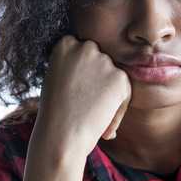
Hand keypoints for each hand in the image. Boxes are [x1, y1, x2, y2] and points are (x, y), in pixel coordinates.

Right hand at [23, 36, 131, 180]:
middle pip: (100, 59)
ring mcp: (103, 61)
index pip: (82, 50)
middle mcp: (85, 47)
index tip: (74, 90)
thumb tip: (99, 67)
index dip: (81, 71)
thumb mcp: (57, 79)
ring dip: (108, 93)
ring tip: (91, 115)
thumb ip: (75, 66)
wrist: (61, 136)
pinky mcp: (119, 77)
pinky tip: (103, 124)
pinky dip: (118, 109)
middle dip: (97, 78)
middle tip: (85, 103)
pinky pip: (125, 91)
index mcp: (65, 44)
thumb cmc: (55, 114)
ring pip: (114, 75)